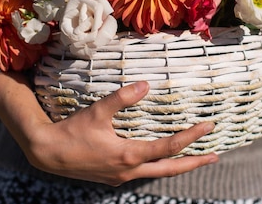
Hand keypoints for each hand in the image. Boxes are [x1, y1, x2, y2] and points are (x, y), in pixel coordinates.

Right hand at [4, 79, 218, 185]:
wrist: (47, 154)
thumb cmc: (72, 131)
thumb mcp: (97, 112)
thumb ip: (122, 97)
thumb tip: (146, 84)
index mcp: (129, 154)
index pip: (169, 147)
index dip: (191, 137)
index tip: (208, 127)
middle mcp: (129, 170)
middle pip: (170, 168)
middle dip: (194, 162)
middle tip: (214, 156)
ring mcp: (121, 177)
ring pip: (158, 173)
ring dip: (177, 165)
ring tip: (194, 157)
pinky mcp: (113, 177)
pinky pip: (143, 172)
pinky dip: (158, 165)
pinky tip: (159, 158)